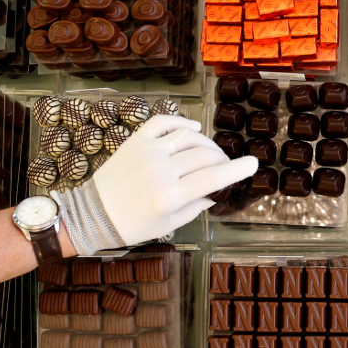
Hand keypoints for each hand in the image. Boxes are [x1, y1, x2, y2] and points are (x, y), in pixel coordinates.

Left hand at [52, 115, 257, 254]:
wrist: (95, 213)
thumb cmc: (134, 225)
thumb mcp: (170, 224)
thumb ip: (196, 205)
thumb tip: (216, 190)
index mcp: (170, 197)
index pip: (213, 178)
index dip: (237, 169)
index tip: (253, 163)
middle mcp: (160, 171)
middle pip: (204, 156)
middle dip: (222, 159)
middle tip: (225, 164)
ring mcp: (147, 152)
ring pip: (188, 137)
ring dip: (205, 142)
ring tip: (209, 152)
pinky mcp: (135, 141)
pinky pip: (164, 122)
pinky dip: (182, 122)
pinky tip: (193, 129)